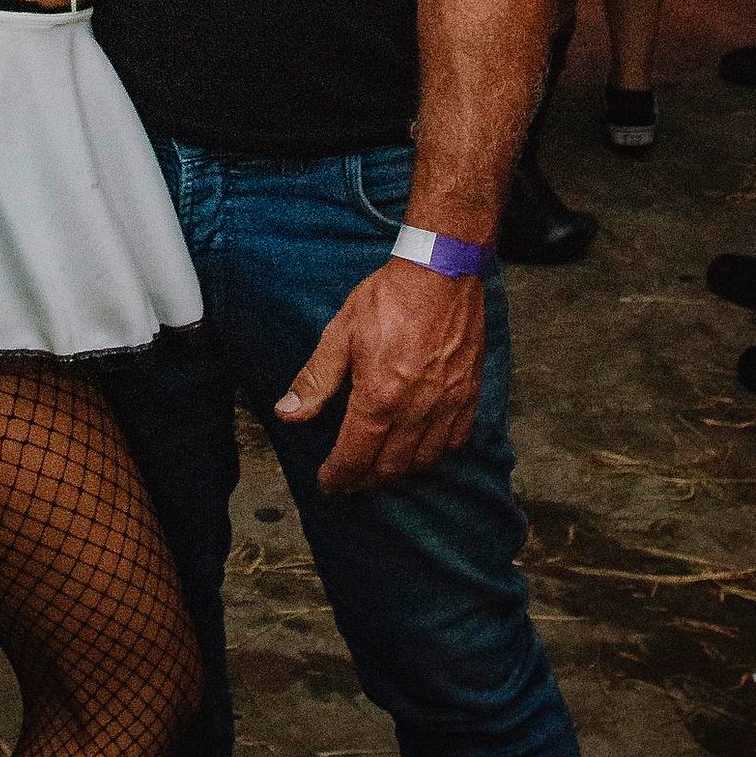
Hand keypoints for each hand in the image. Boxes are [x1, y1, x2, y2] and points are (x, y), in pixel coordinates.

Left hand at [275, 256, 485, 492]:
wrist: (441, 272)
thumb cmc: (388, 299)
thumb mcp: (340, 334)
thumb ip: (315, 380)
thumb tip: (287, 414)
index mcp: (379, 397)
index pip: (355, 457)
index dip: (338, 476)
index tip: (327, 484)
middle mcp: (416, 410)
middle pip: (388, 467)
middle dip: (364, 480)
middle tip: (348, 480)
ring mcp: (447, 405)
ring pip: (422, 461)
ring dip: (397, 471)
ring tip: (378, 467)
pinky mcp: (468, 394)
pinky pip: (454, 441)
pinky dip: (434, 453)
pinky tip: (419, 447)